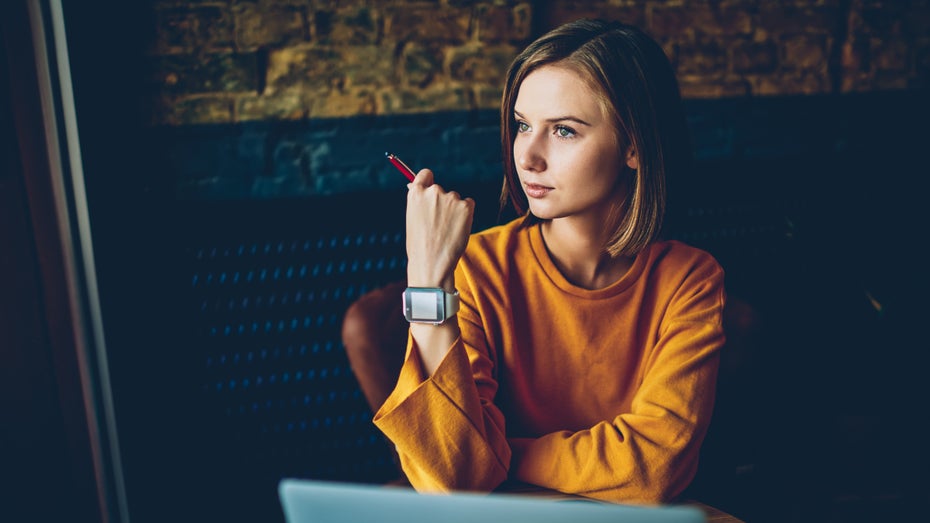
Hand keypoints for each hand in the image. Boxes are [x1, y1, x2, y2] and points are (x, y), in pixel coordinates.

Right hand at [405, 169, 474, 289]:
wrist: (432, 264)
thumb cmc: (420, 246)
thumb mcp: (413, 220)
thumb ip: (420, 203)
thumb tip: (426, 191)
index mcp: (416, 193)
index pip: (425, 174)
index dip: (428, 181)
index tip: (431, 187)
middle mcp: (433, 191)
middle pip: (442, 190)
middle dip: (443, 203)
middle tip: (439, 224)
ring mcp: (451, 198)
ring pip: (456, 200)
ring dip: (455, 211)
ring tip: (446, 231)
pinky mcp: (466, 206)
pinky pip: (469, 205)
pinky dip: (466, 215)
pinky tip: (457, 229)